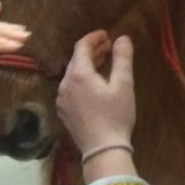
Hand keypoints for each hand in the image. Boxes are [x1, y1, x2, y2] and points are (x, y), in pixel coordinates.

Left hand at [55, 32, 135, 154]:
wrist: (102, 149)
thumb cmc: (116, 115)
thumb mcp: (123, 85)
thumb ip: (122, 58)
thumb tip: (122, 38)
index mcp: (78, 74)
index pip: (82, 46)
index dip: (94, 38)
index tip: (106, 35)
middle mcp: (65, 83)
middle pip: (76, 60)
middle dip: (92, 51)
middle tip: (108, 48)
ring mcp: (61, 99)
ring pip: (72, 75)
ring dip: (87, 66)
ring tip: (103, 64)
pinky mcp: (63, 111)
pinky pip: (70, 88)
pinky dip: (81, 81)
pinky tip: (94, 86)